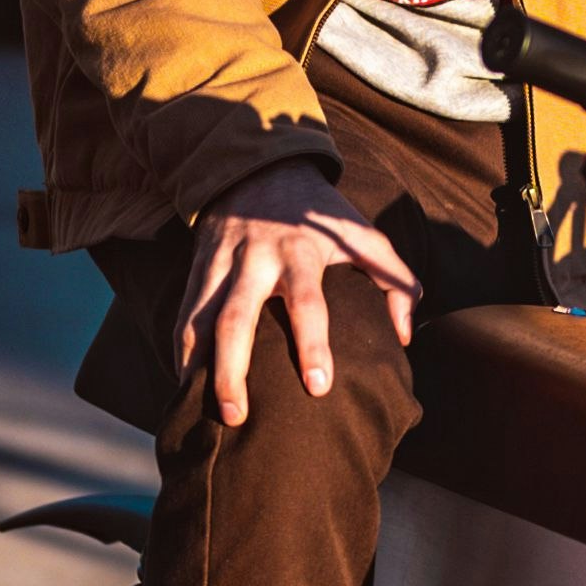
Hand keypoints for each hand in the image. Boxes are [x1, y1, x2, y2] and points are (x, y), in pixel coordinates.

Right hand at [180, 163, 419, 426]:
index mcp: (300, 251)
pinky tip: (185, 386)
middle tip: (239, 417)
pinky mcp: (198, 270)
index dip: (312, 346)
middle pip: (236, 319)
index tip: (318, 388)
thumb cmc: (317, 214)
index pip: (306, 302)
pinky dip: (181, 352)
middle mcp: (255, 259)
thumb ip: (396, 281)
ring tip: (204, 413)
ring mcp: (221, 265)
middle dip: (233, 370)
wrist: (256, 168)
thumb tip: (405, 337)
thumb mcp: (363, 234)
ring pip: (200, 321)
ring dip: (199, 368)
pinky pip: (183, 315)